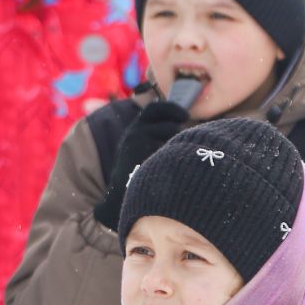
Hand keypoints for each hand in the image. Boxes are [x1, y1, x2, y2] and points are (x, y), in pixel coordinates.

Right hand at [91, 99, 190, 229]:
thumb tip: (181, 122)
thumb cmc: (134, 171)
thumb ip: (152, 132)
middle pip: (169, 125)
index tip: (185, 116)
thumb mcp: (137, 146)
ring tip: (175, 160)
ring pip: (172, 140)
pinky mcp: (145, 160)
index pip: (155, 109)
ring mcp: (139, 147)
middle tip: (183, 141)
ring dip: (178, 148)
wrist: (119, 195)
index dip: (172, 109)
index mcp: (134, 128)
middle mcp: (135, 134)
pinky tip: (173, 168)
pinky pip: (170, 154)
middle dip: (179, 133)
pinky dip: (175, 160)